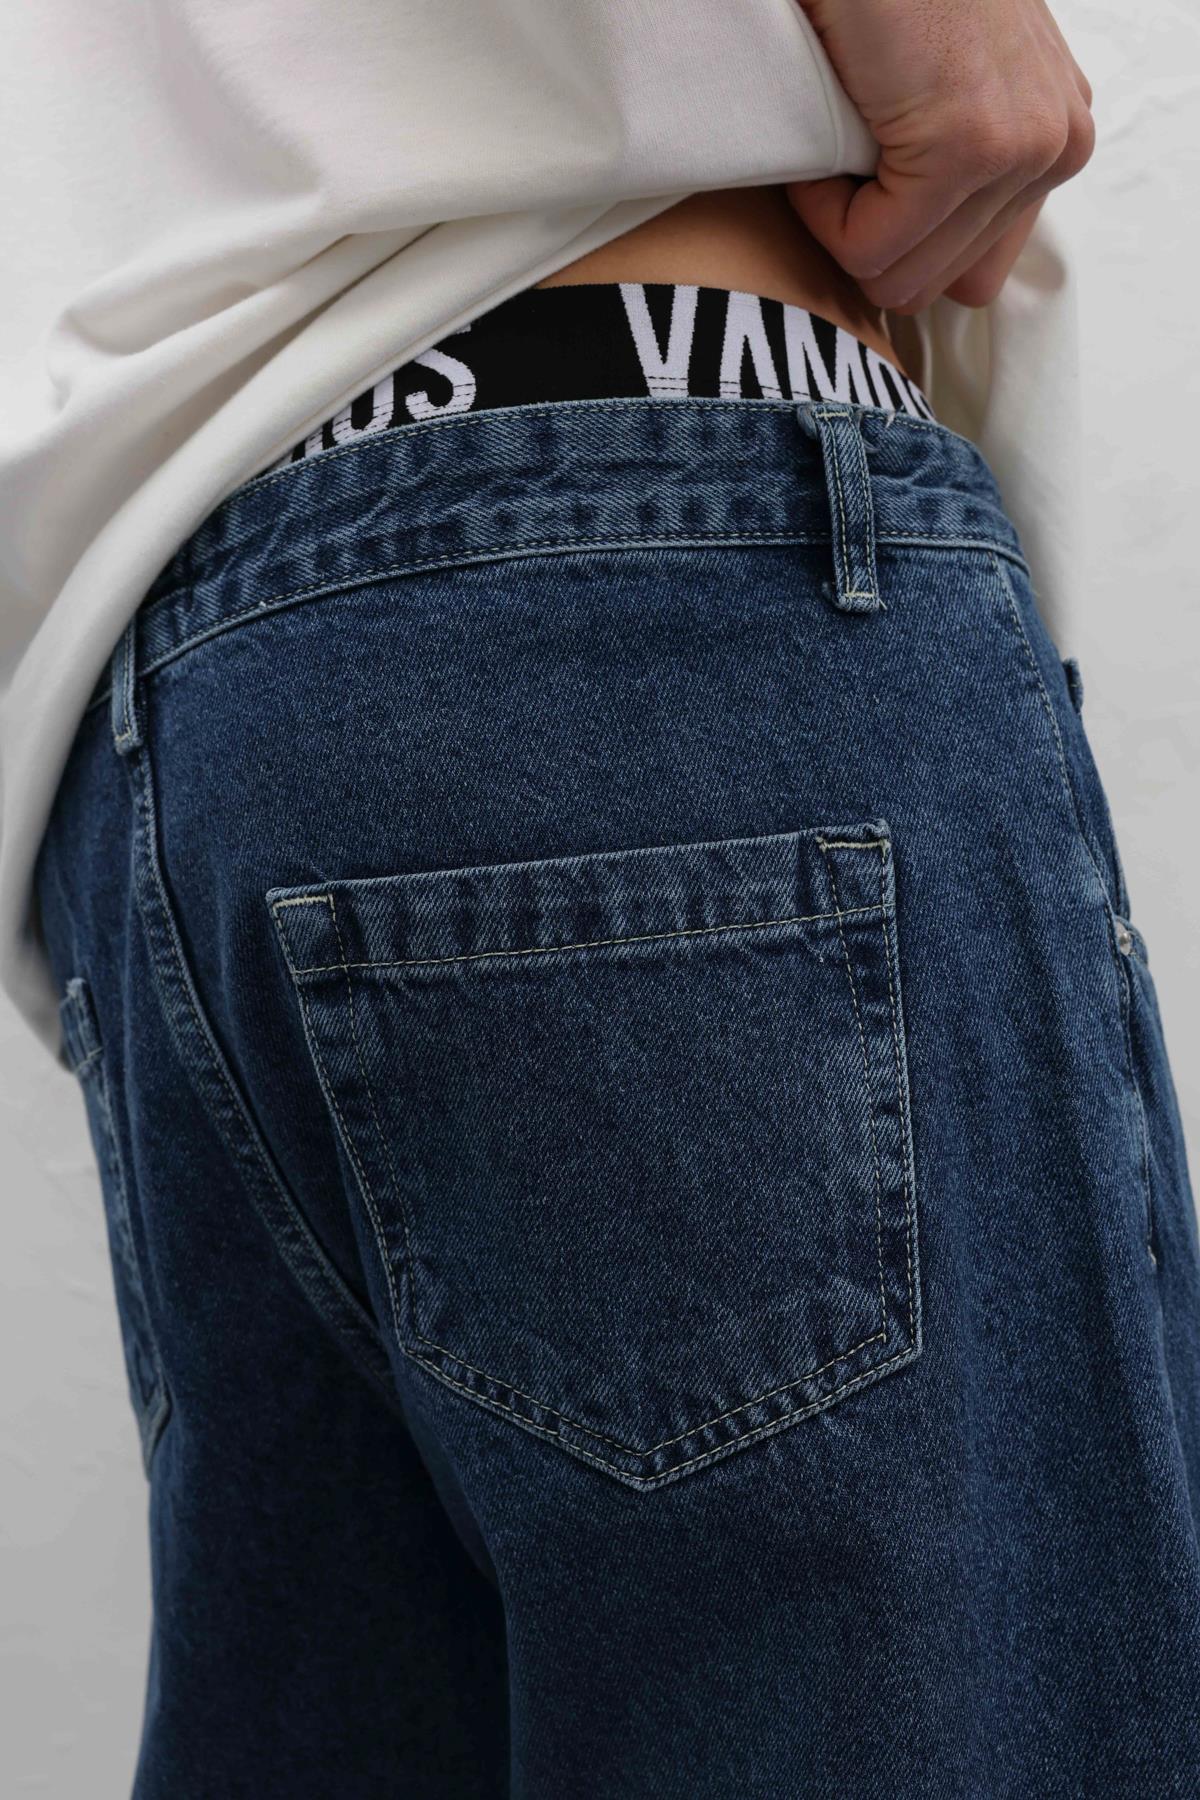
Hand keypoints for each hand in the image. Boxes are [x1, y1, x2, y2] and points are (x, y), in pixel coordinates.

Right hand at [788, 0, 1093, 311]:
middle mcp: (1058, 145)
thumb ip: (957, 177)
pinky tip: (828, 130)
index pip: (974, 273)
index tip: (866, 181)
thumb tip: (911, 279)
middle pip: (934, 284)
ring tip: (839, 136)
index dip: (900, 245)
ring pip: (898, 275)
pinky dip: (820, 204)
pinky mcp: (966, 149)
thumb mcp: (943, 91)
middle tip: (846, 153)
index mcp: (1056, 136)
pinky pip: (866, 246)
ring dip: (840, 221)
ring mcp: (1019, 148)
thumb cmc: (884, 3)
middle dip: (867, 236)